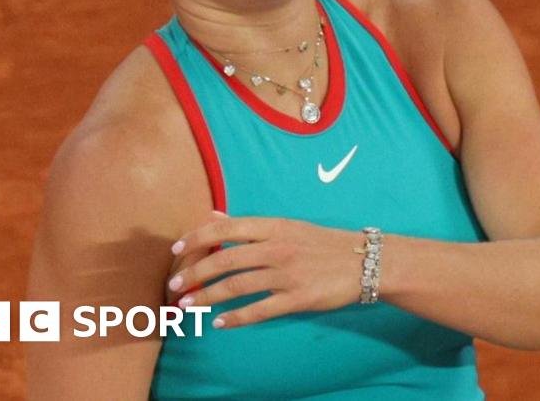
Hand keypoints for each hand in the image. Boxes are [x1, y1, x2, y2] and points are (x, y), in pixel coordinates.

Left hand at [166, 214, 363, 328]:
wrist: (365, 261)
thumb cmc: (324, 243)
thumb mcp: (289, 226)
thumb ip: (250, 226)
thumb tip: (214, 216)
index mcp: (275, 226)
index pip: (226, 228)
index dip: (197, 238)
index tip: (175, 249)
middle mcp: (278, 248)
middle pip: (225, 259)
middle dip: (194, 273)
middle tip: (174, 285)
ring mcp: (288, 274)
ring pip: (237, 285)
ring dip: (207, 297)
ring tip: (187, 305)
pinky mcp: (299, 298)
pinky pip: (260, 309)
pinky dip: (237, 317)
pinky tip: (219, 322)